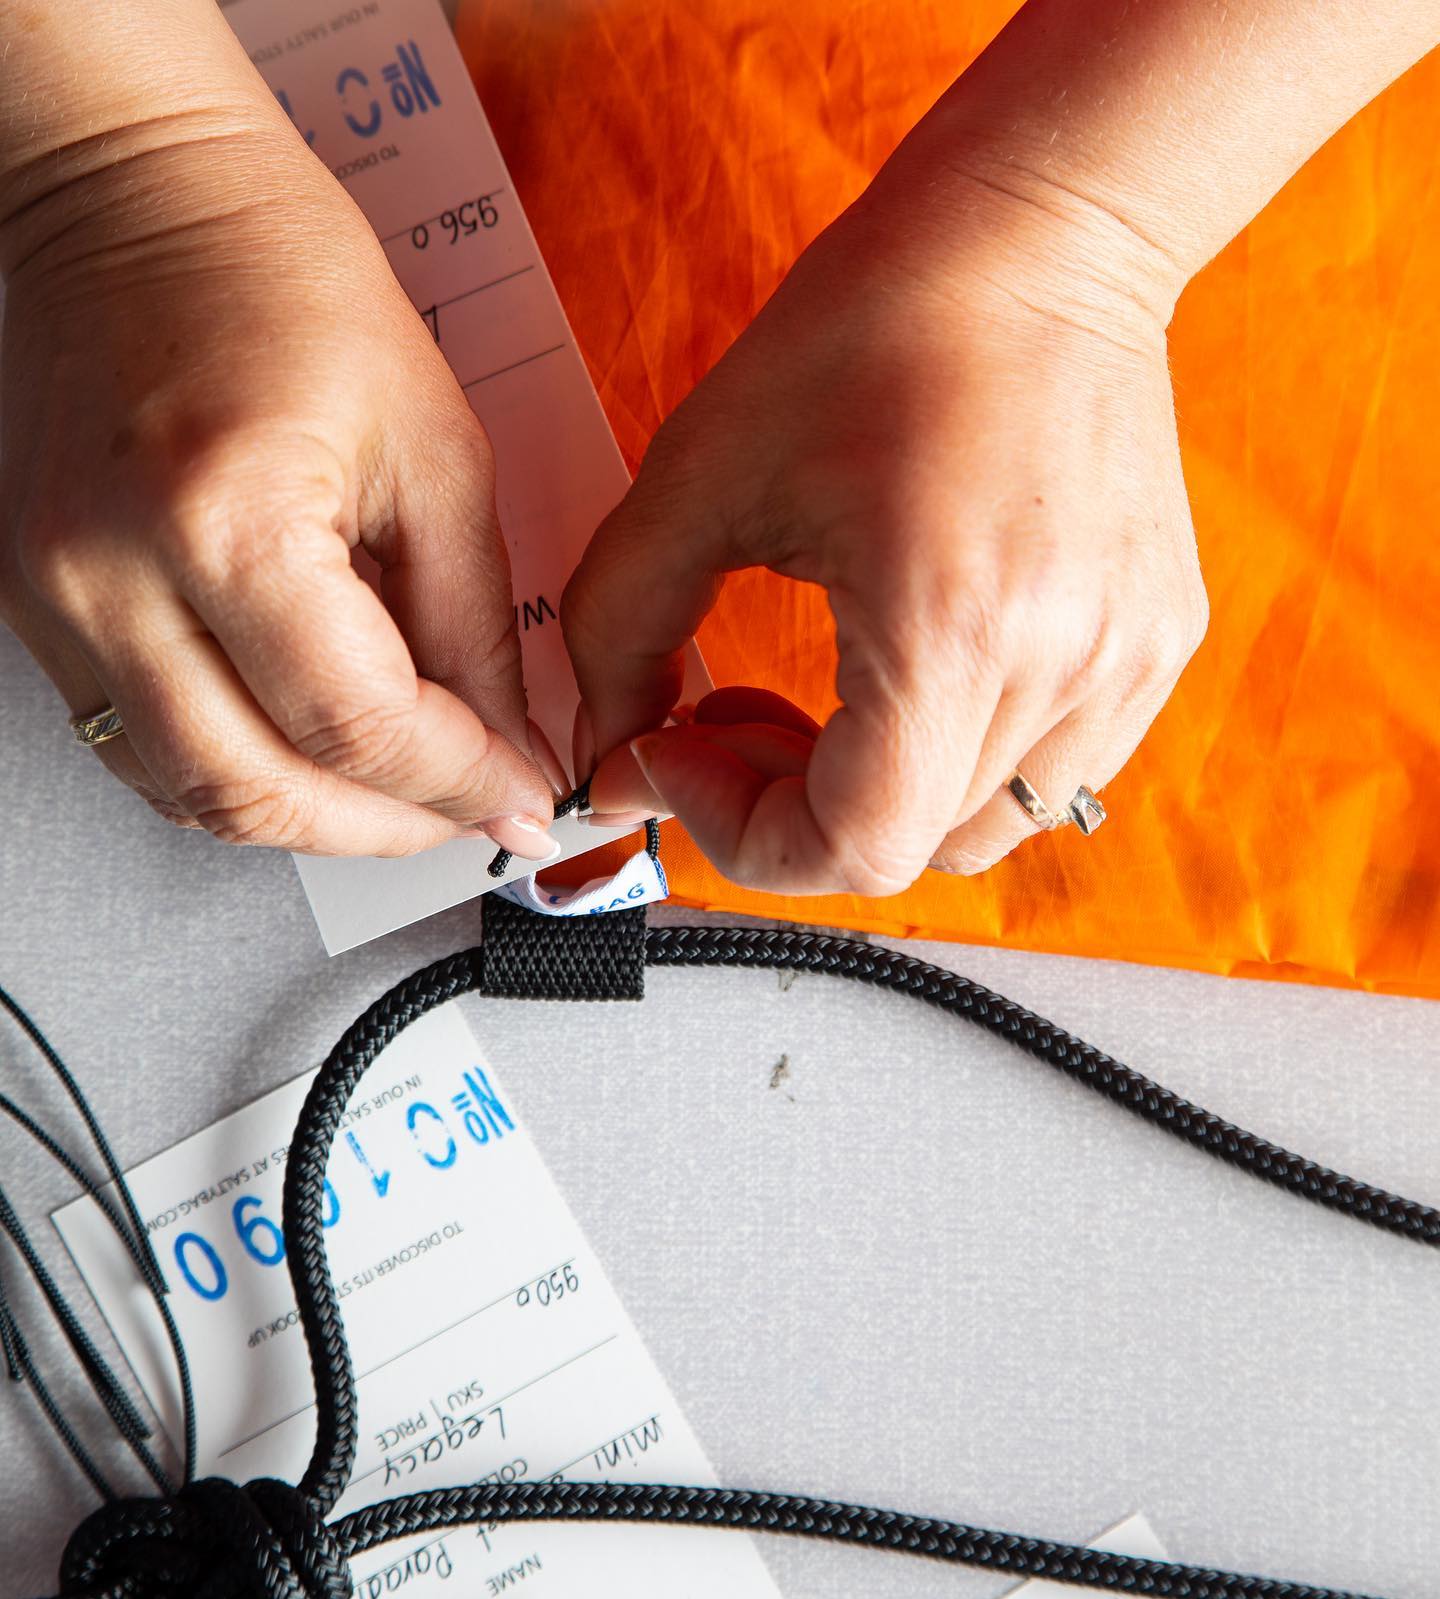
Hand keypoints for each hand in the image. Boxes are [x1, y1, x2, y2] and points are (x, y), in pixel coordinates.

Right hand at [0, 120, 555, 859]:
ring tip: (401, 794)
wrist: (137, 202)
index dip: (460, 783)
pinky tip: (311, 756)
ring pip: (192, 797)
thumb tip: (507, 748)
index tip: (519, 797)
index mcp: (225, 518)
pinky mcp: (38, 610)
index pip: (359, 725)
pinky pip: (143, 752)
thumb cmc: (280, 282)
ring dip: (314, 823)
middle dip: (389, 829)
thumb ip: (475, 623)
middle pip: (261, 793)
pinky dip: (242, 777)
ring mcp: (57, 602)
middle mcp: (112, 576)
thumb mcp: (434, 449)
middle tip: (467, 813)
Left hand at [567, 145, 1207, 893]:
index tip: (679, 757)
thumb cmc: (882, 326)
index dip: (742, 835)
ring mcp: (1127, 664)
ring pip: (970, 830)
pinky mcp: (1157, 648)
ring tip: (823, 694)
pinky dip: (949, 765)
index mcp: (952, 623)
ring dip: (870, 797)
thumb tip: (607, 754)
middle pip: (902, 848)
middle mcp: (1064, 663)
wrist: (1041, 240)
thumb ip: (619, 631)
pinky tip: (904, 676)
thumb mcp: (699, 474)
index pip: (853, 847)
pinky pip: (1040, 779)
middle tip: (730, 716)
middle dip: (783, 807)